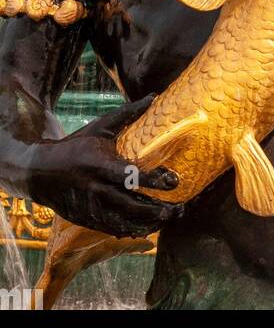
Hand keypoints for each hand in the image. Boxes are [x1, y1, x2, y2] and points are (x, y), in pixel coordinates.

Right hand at [28, 96, 183, 238]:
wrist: (41, 171)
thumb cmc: (76, 145)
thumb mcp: (99, 127)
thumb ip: (127, 114)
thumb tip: (154, 96)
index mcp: (100, 165)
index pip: (130, 175)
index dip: (153, 180)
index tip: (174, 181)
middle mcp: (95, 189)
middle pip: (130, 205)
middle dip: (156, 211)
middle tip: (178, 210)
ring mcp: (89, 208)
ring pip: (122, 222)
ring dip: (146, 224)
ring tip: (166, 220)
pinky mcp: (85, 220)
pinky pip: (110, 229)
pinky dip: (129, 230)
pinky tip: (145, 228)